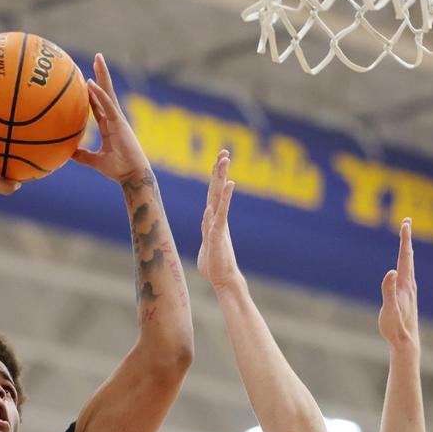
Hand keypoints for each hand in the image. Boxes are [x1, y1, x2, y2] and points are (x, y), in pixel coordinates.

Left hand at [71, 54, 150, 182]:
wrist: (132, 176)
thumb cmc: (118, 170)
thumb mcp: (95, 161)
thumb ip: (83, 155)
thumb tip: (68, 153)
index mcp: (109, 126)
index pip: (99, 104)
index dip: (93, 92)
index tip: (86, 80)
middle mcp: (114, 118)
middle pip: (106, 92)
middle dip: (101, 75)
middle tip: (97, 58)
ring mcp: (117, 119)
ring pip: (108, 92)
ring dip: (102, 75)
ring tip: (98, 59)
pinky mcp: (119, 123)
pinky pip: (108, 105)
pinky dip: (99, 94)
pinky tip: (90, 82)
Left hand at [198, 150, 239, 289]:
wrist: (224, 279)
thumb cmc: (214, 265)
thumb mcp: (206, 243)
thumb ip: (206, 230)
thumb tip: (207, 225)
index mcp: (214, 218)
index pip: (213, 192)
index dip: (216, 175)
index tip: (220, 158)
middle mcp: (218, 219)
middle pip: (218, 190)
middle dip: (220, 170)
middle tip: (225, 152)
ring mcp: (218, 227)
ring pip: (219, 199)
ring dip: (222, 181)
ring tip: (225, 163)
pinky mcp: (217, 238)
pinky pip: (218, 219)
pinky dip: (219, 206)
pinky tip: (221, 194)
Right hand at [378, 219, 419, 353]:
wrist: (406, 343)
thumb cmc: (395, 328)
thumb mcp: (389, 310)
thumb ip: (389, 291)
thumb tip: (391, 272)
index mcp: (405, 285)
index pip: (405, 257)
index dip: (405, 239)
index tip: (406, 223)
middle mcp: (410, 285)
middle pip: (409, 257)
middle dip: (406, 239)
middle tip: (406, 222)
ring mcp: (410, 291)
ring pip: (409, 265)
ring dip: (407, 250)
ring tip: (406, 240)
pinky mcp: (407, 297)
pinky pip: (407, 274)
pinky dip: (406, 264)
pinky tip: (405, 267)